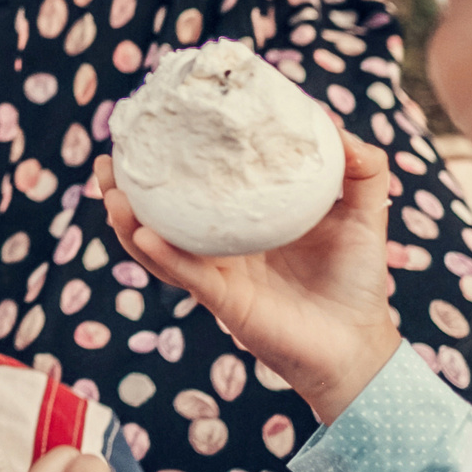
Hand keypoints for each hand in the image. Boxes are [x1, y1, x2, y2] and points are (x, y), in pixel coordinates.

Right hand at [96, 140, 402, 422]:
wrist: (361, 346)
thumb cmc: (358, 281)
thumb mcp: (363, 214)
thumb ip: (360, 169)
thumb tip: (336, 126)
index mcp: (244, 224)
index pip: (199, 190)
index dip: (172, 163)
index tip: (151, 127)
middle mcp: (222, 249)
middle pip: (161, 218)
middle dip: (126, 192)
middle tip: (108, 160)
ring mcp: (220, 276)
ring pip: (160, 248)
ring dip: (129, 223)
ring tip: (110, 191)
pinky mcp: (227, 303)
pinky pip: (188, 276)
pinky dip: (164, 256)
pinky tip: (144, 235)